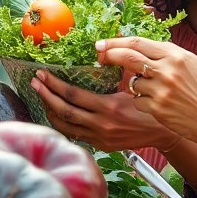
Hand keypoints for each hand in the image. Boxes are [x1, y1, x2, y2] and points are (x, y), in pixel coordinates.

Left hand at [31, 69, 177, 151]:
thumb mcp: (130, 88)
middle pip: (64, 110)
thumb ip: (113, 73)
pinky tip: (56, 114)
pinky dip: (62, 124)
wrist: (162, 133)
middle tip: (34, 83)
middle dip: (45, 95)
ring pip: (65, 126)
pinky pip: (75, 135)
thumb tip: (98, 51)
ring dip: (50, 111)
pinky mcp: (100, 146)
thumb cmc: (147, 106)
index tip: (41, 74)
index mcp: (108, 107)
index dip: (53, 84)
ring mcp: (99, 137)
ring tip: (41, 97)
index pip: (72, 95)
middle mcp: (101, 124)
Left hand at [96, 37, 196, 150]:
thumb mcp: (189, 64)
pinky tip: (157, 105)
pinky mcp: (157, 108)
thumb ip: (164, 54)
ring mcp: (162, 89)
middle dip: (109, 54)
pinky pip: (137, 101)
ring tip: (153, 91)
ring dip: (135, 86)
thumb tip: (133, 47)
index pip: (138, 42)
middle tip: (99, 56)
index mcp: (176, 55)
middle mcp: (168, 70)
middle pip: (128, 56)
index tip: (102, 44)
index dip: (116, 42)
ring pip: (132, 82)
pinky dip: (141, 102)